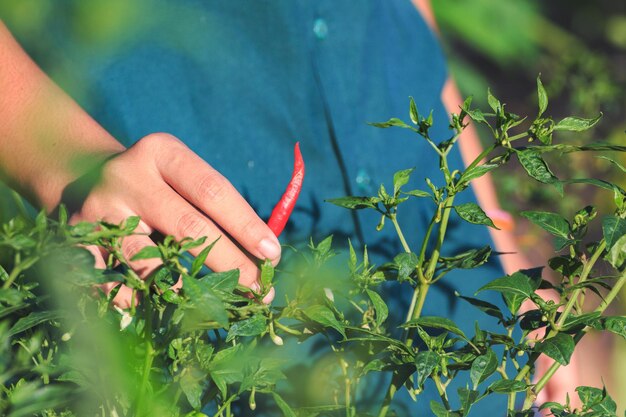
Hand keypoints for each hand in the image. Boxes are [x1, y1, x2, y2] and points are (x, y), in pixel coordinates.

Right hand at [68, 133, 280, 306]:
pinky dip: (139, 300)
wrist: (83, 177)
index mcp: (163, 152)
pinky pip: (113, 281)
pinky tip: (163, 310)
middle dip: (231, 264)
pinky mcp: (77, 238)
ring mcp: (99, 208)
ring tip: (219, 307)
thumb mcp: (180, 178)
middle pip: (188, 227)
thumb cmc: (155, 185)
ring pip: (150, 261)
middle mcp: (128, 175)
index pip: (213, 190)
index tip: (273, 254)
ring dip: (189, 291)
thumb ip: (214, 208)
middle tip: (261, 291)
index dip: (246, 224)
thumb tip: (263, 257)